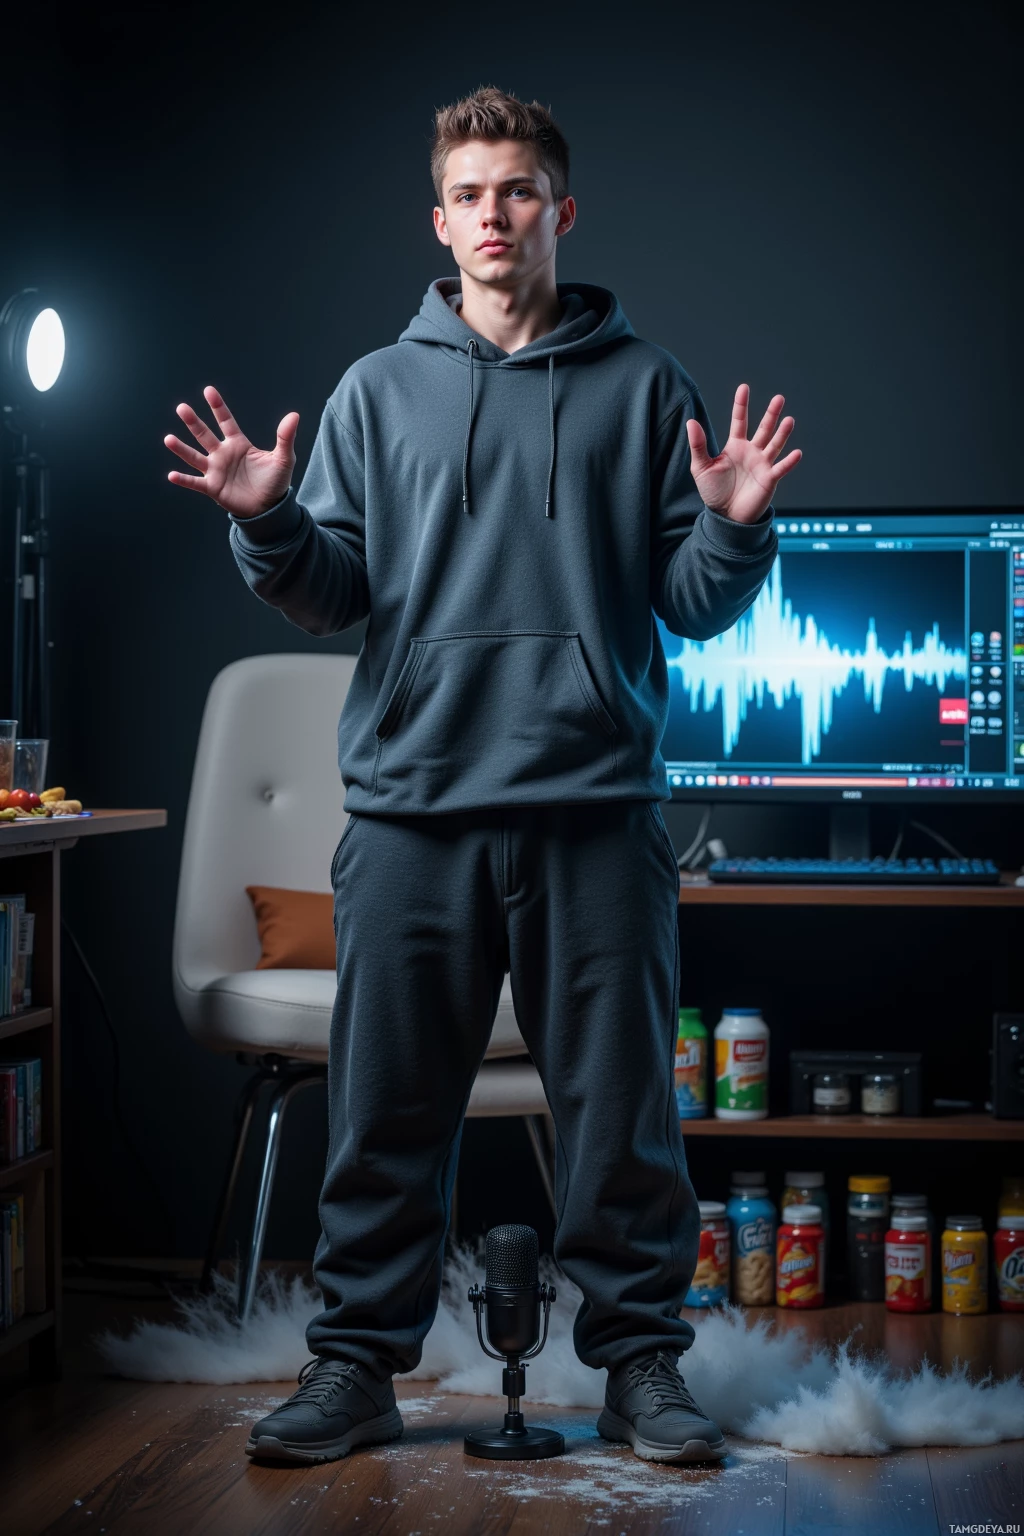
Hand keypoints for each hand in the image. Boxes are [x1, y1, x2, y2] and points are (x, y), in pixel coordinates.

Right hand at [163, 385, 298, 518]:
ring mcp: (216, 471)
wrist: (269, 509)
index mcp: (238, 444)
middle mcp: (223, 454)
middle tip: (182, 408)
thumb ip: (285, 437)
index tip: (208, 391)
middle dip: (193, 422)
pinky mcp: (212, 488)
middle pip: (204, 435)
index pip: (226, 421)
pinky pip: (195, 483)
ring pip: (194, 457)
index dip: (218, 407)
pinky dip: (184, 480)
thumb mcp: (284, 459)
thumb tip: (294, 415)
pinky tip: (172, 475)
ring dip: (181, 448)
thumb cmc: (275, 482)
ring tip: (168, 439)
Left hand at [686, 383, 801, 524]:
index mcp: (735, 446)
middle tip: (779, 398)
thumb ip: (698, 445)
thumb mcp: (701, 467)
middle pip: (764, 428)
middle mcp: (752, 451)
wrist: (725, 516)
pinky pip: (781, 468)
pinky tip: (797, 453)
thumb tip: (691, 422)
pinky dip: (789, 462)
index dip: (741, 405)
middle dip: (771, 414)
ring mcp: (762, 464)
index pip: (740, 421)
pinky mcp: (769, 479)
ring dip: (782, 433)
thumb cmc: (714, 491)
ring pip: (775, 444)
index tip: (744, 388)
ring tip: (789, 420)